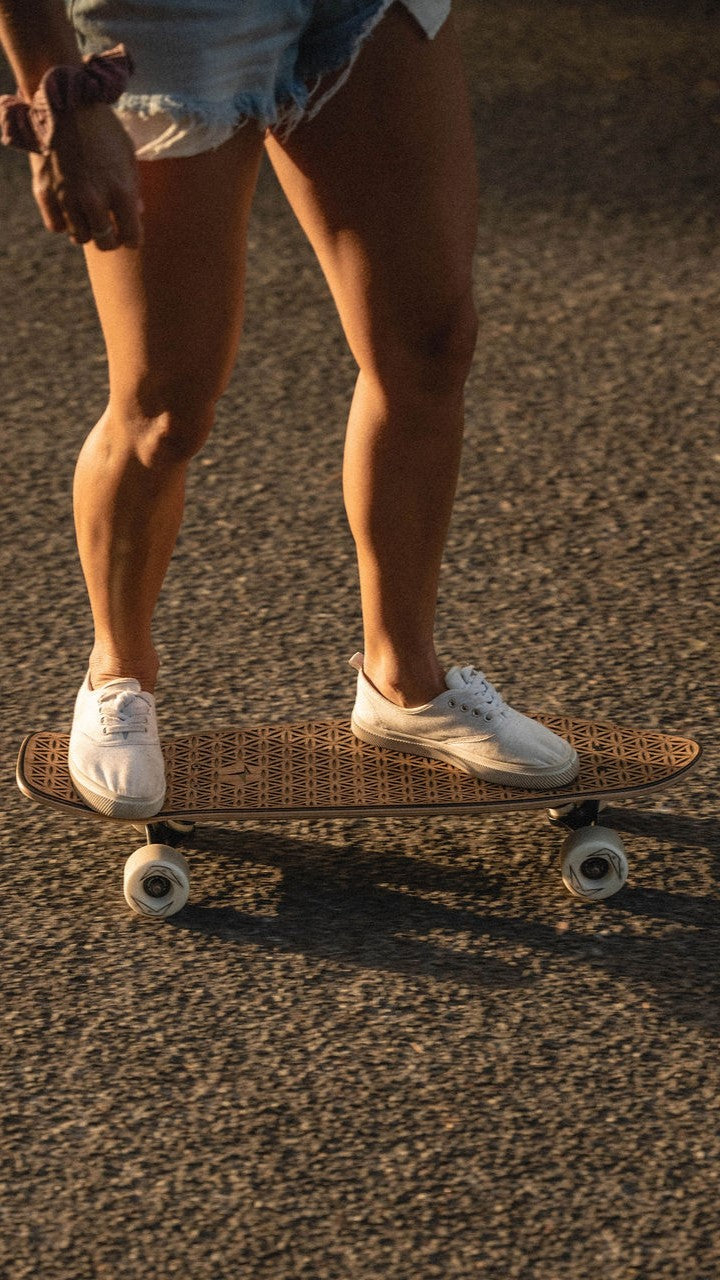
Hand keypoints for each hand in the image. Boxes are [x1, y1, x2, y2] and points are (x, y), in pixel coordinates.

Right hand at [28, 101, 142, 250]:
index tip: (129, 233)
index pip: (132, 237)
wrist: (66, 101)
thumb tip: (137, 213)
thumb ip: (133, 188)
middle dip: (110, 239)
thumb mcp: (127, 154)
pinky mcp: (45, 192)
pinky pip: (56, 226)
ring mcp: (67, 197)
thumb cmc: (102, 127)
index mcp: (121, 190)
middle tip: (109, 229)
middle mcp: (94, 199)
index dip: (132, 237)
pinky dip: (64, 222)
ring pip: (80, 237)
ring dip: (86, 230)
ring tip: (88, 217)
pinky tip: (69, 210)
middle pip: (105, 243)